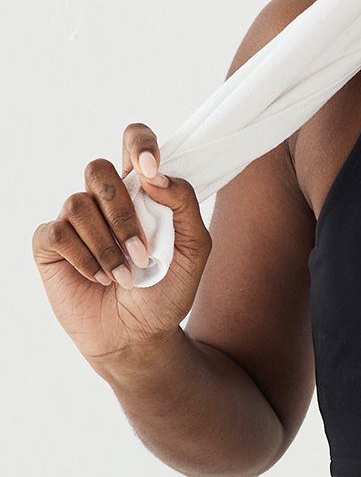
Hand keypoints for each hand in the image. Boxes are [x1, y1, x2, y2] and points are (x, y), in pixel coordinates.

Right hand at [31, 123, 211, 365]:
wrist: (139, 336)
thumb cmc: (165, 291)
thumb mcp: (193, 250)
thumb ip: (184, 206)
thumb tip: (155, 176)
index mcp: (140, 192)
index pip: (133, 141)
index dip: (139, 143)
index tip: (150, 169)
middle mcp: (103, 199)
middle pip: (99, 170)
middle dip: (122, 214)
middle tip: (142, 254)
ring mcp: (74, 220)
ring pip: (78, 204)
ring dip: (107, 245)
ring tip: (124, 277)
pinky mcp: (51, 245)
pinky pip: (58, 233)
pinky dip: (83, 258)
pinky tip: (98, 277)